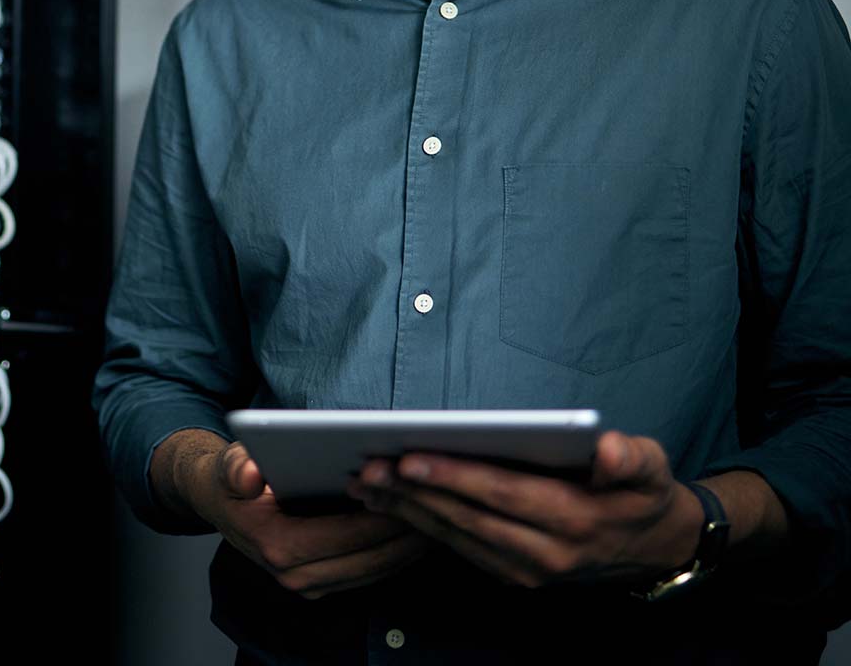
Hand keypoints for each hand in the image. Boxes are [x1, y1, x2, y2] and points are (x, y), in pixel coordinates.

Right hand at [160, 432, 428, 599]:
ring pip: (376, 570)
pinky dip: (395, 553)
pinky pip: (370, 573)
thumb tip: (248, 474)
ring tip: (437, 513)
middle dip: (406, 531)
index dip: (381, 515)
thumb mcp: (231, 465)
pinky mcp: (323, 584)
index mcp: (279, 547)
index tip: (411, 493)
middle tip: (439, 502)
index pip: (347, 535)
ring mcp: (311, 585)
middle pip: (369, 557)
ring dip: (407, 546)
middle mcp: (296, 576)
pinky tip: (416, 528)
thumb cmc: (234, 480)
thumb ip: (238, 468)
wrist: (221, 504)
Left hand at [346, 430, 701, 589]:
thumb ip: (632, 458)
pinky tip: (393, 502)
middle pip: (467, 518)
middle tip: (368, 467)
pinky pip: (460, 548)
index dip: (454, 477)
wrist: (655, 546)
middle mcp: (545, 552)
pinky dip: (423, 525)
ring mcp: (527, 569)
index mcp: (574, 519)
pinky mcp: (514, 573)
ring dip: (408, 512)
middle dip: (414, 493)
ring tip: (366, 483)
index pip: (501, 494)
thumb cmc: (643, 492)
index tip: (409, 458)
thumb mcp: (651, 466)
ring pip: (457, 537)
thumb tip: (611, 449)